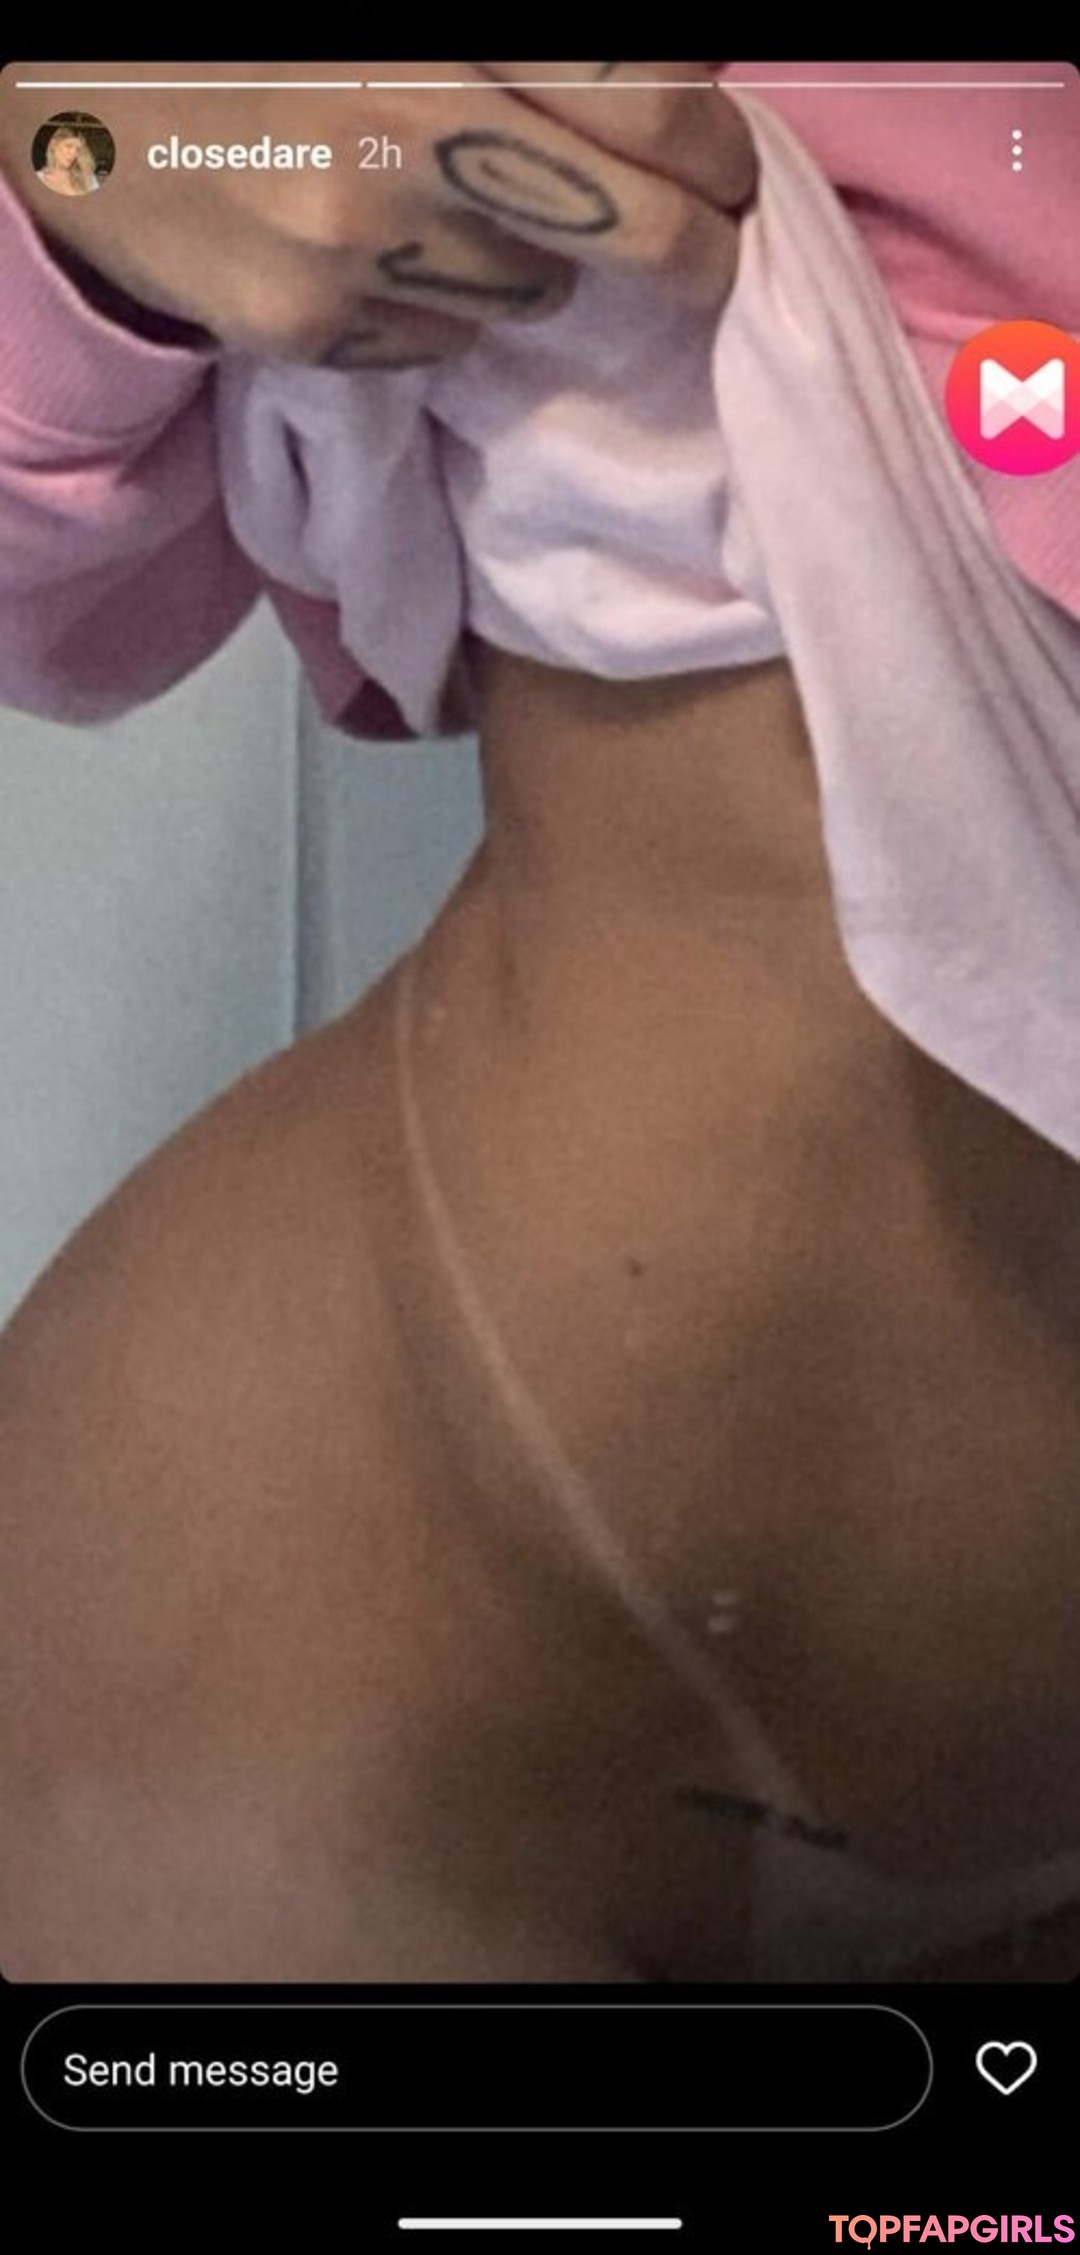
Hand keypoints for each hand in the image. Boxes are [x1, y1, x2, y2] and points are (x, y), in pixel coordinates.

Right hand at [0, 60, 755, 362]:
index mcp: (439, 34)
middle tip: (707, 240)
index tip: (732, 168)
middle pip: (631, 231)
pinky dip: (440, 303)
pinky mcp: (307, 326)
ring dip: (536, 261)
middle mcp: (410, 132)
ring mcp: (356, 246)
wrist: (56, 84)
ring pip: (531, 293)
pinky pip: (437, 339)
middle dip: (693, 245)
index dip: (717, 146)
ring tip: (472, 206)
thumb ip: (532, 40)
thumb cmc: (239, 32)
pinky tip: (383, 243)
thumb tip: (673, 75)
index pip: (652, 102)